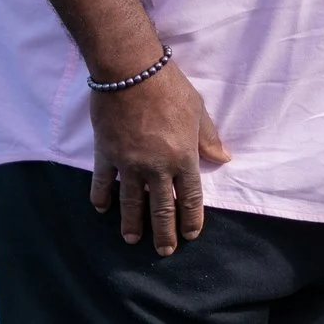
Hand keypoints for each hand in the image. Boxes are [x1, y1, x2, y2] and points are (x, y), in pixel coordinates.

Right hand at [89, 60, 228, 254]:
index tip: (191, 235)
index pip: (189, 197)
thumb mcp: (197, 112)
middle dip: (163, 232)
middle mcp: (156, 167)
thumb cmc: (170, 89)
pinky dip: (101, 197)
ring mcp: (128, 164)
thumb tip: (222, 158)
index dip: (190, 219)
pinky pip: (102, 183)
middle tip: (164, 251)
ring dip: (131, 223)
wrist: (132, 73)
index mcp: (183, 158)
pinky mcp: (106, 155)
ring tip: (132, 239)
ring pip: (130, 202)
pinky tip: (102, 208)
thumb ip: (207, 139)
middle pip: (161, 208)